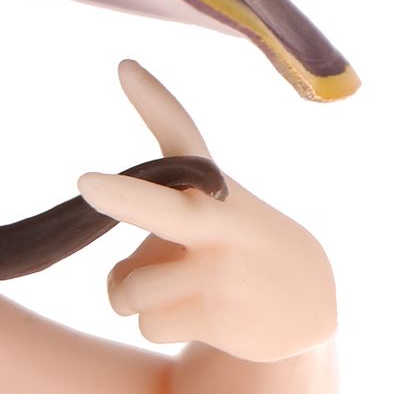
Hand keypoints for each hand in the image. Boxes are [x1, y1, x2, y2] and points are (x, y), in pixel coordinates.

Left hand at [76, 63, 335, 362]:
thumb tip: (110, 240)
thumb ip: (151, 214)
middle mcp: (216, 219)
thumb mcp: (208, 209)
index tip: (123, 68)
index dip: (152, 99)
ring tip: (183, 291)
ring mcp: (220, 268)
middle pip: (160, 208)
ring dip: (137, 299)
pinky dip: (159, 326)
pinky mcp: (219, 313)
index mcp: (211, 185)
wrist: (307, 302)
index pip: (179, 133)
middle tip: (85, 184)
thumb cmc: (231, 246)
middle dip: (121, 196)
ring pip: (130, 289)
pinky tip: (200, 316)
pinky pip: (148, 324)